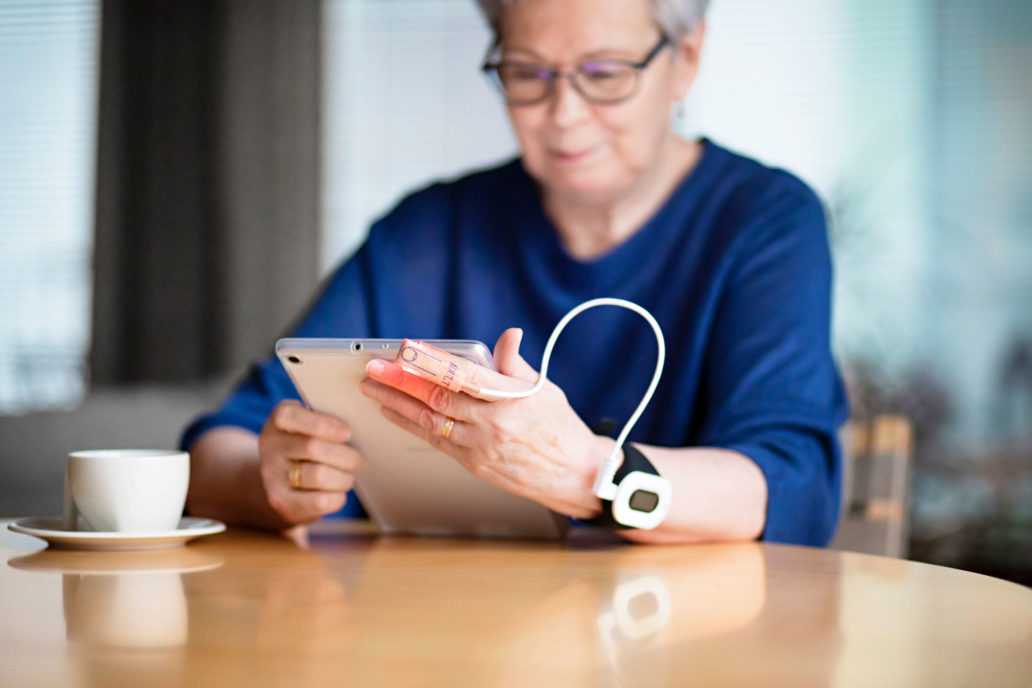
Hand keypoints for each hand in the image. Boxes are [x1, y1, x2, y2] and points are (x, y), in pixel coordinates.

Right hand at [258, 400, 364, 525]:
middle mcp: (270, 446)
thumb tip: (361, 426)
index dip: (324, 424)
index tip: (347, 433)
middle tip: (360, 461)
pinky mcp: (281, 502)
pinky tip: (338, 492)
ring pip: (319, 475)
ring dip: (344, 477)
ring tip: (349, 476)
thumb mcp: (310, 426)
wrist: (284, 483)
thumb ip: (327, 420)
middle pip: (313, 447)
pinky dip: (337, 497)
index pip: (291, 415)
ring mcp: (272, 476)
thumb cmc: (309, 446)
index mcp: (279, 420)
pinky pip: (319, 501)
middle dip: (346, 456)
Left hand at [359, 328, 608, 518]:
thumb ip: (515, 365)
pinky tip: (394, 413)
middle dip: (400, 382)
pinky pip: (437, 441)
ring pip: (430, 423)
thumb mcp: (544, 389)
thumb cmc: (561, 428)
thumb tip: (507, 336)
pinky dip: (412, 425)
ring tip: (372, 389)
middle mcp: (492, 426)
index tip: (405, 349)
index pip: (461, 376)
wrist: (576, 477)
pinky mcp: (475, 465)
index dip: (430, 362)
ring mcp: (480, 449)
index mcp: (510, 401)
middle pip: (437, 400)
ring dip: (397, 404)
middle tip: (373, 368)